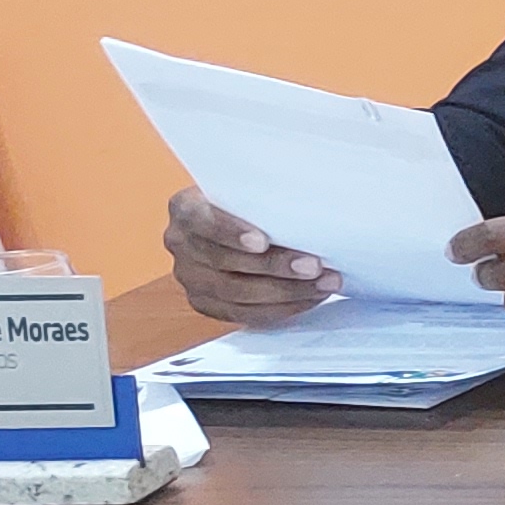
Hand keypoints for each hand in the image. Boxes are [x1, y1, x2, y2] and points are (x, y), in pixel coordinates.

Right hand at [167, 189, 334, 323]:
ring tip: (323, 284)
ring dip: (287, 291)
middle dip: (275, 266)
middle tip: (315, 266)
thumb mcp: (252, 191)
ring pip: (237, 293)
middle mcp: (181, 244)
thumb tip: (311, 206)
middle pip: (224, 262)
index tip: (263, 241)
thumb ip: (265, 198)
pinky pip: (244, 314)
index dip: (231, 233)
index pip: (202, 221)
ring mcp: (190, 277)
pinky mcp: (206, 303)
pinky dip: (282, 308)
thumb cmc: (251, 203)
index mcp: (185, 209)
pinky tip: (309, 298)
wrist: (237, 225)